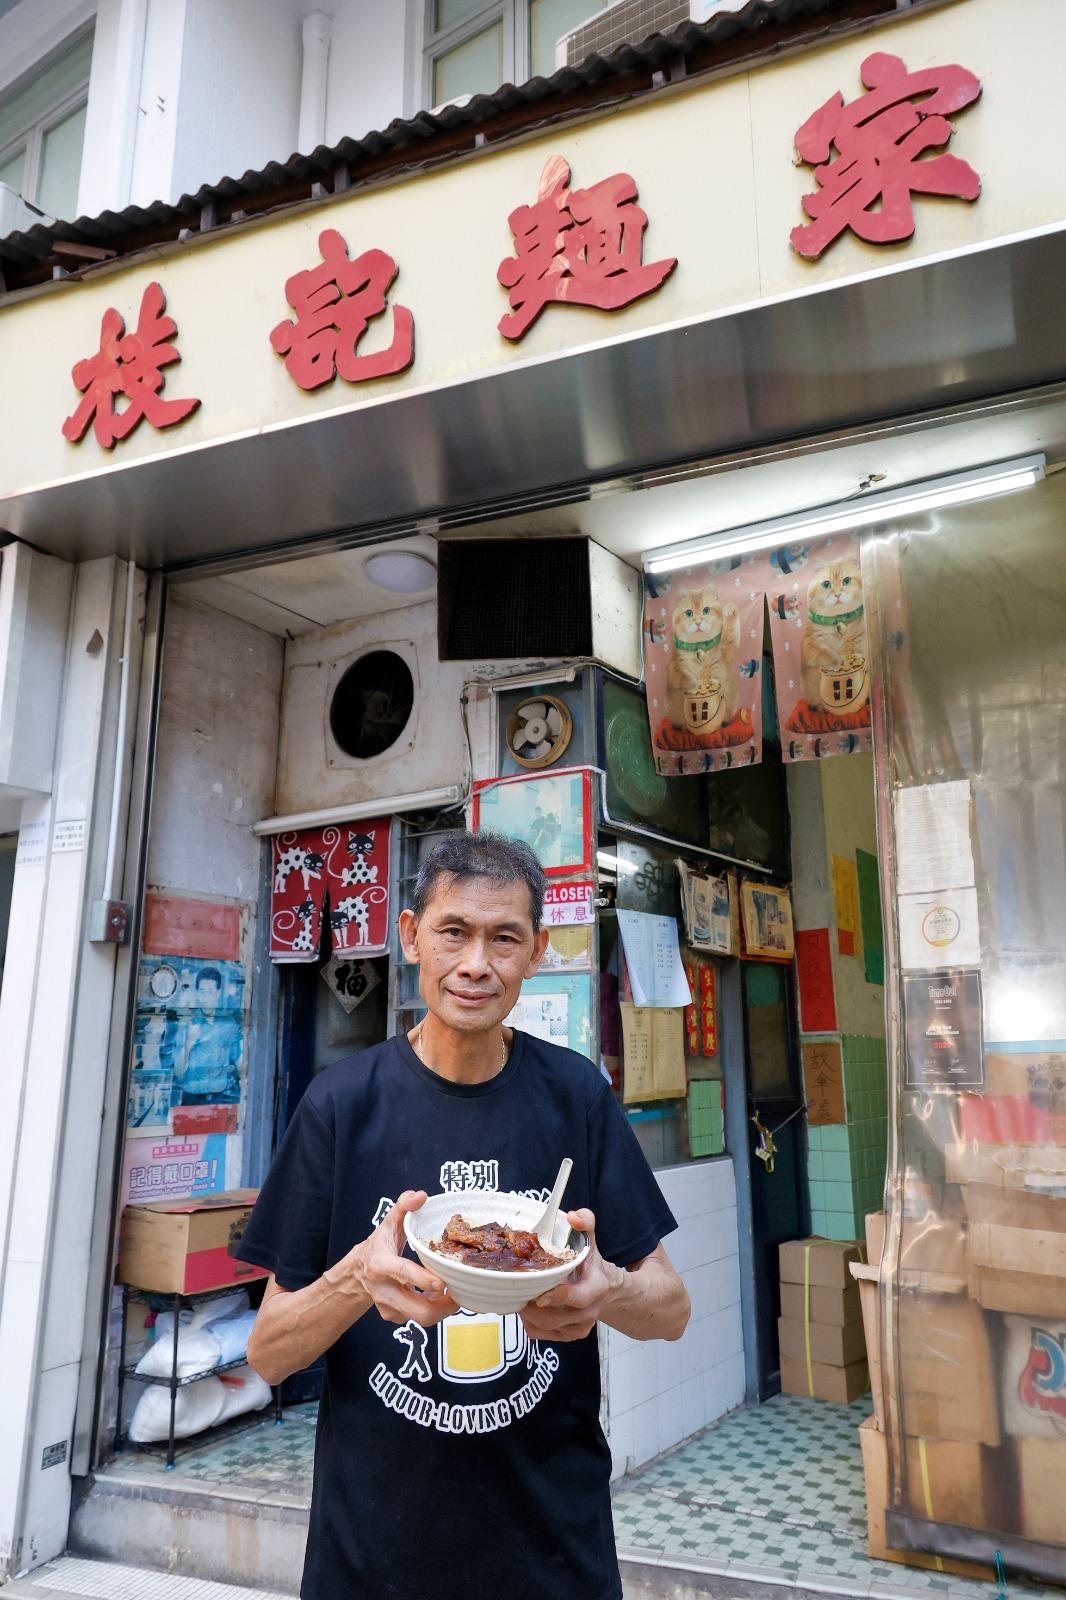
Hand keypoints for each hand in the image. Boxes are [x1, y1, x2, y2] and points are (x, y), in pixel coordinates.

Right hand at [342, 1190, 458, 1327]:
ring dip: (442, 1309)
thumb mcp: (388, 1223)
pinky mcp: (394, 1317)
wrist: (359, 1272)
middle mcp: (383, 1290)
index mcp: (381, 1264)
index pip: (402, 1273)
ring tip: (453, 1292)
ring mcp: (388, 1307)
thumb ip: (403, 1206)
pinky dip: (433, 1309)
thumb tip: (421, 1196)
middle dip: (443, 1307)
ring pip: (421, 1318)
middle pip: (417, 1310)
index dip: (422, 1280)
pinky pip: (418, 1318)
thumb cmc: (380, 1245)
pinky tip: (436, 1296)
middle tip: (459, 1293)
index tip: (442, 1284)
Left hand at [519, 1209, 622, 1342]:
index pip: (579, 1297)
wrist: (606, 1290)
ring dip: (526, 1313)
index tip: (539, 1296)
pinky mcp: (568, 1336)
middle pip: (554, 1316)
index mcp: (597, 1287)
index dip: (559, 1297)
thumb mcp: (590, 1240)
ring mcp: (579, 1327)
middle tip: (513, 1288)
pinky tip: (525, 1305)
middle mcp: (590, 1311)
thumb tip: (573, 1216)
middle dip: (531, 1305)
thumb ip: (585, 1222)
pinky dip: (527, 1321)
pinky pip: (540, 1333)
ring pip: (544, 1326)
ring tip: (516, 1294)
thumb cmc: (591, 1264)